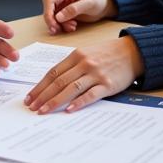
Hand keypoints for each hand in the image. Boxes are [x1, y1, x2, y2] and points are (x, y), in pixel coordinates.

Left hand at [23, 36, 143, 112]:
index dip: (40, 86)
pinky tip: (69, 110)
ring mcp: (96, 74)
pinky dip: (78, 102)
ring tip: (43, 111)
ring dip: (55, 101)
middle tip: (32, 107)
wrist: (132, 52)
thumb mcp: (87, 53)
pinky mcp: (107, 84)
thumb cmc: (107, 54)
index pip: (53, 73)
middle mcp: (84, 63)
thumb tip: (52, 83)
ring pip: (71, 88)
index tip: (29, 97)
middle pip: (58, 81)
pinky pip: (90, 95)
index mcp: (76, 55)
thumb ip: (71, 66)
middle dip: (42, 96)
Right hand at [42, 0, 117, 34]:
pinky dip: (63, 26)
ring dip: (59, 25)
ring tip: (72, 27)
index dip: (48, 12)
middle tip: (57, 30)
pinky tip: (73, 26)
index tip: (53, 24)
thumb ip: (74, 9)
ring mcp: (62, 4)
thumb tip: (58, 17)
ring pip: (52, 16)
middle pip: (48, 9)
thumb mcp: (89, 4)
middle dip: (52, 21)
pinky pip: (58, 21)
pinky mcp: (64, 12)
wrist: (105, 7)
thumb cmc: (99, 2)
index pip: (49, 0)